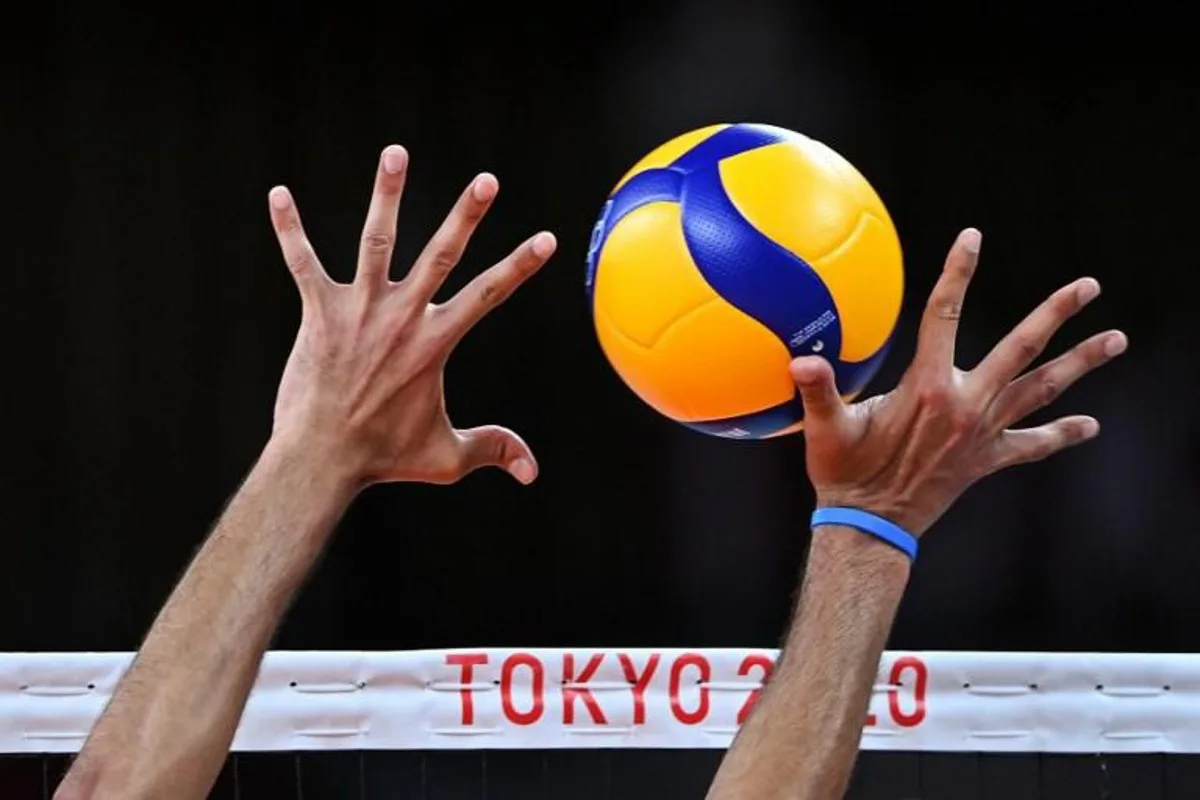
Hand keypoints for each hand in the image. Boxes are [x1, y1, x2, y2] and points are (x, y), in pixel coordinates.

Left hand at [267, 145, 555, 486]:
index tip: (546, 238)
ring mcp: (359, 311)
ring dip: (387, 194)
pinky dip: (290, 229)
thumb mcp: (447, 457)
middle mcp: (401, 318)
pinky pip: (303, 262)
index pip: (488, 295)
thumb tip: (533, 471)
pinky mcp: (319, 313)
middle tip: (487, 179)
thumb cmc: (384, 458)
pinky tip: (278, 194)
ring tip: (396, 152)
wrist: (321, 459)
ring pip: (377, 240)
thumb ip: (492, 449)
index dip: (520, 266)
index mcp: (435, 343)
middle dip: (467, 215)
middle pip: (441, 254)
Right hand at [792, 228, 1125, 534]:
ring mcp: (983, 432)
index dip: (958, 273)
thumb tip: (800, 359)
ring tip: (1116, 339)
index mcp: (928, 387)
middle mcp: (966, 404)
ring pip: (1041, 389)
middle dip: (1057, 314)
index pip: (944, 315)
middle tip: (1089, 286)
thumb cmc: (844, 472)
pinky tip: (1090, 425)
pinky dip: (1061, 434)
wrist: (870, 525)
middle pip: (1021, 348)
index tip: (972, 238)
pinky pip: (1032, 444)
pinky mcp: (988, 460)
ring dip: (1080, 363)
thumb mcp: (826, 427)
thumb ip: (819, 389)